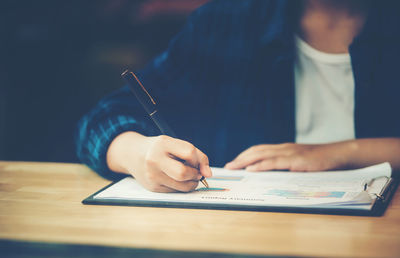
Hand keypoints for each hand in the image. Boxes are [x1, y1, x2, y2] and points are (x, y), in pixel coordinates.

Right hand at [107, 132, 211, 191]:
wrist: (132, 155)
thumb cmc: (160, 149)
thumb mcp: (175, 144)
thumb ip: (196, 155)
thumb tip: (208, 174)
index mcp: (162, 144)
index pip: (189, 152)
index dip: (199, 160)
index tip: (198, 163)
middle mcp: (154, 160)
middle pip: (183, 173)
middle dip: (195, 175)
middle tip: (195, 172)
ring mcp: (152, 175)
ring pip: (182, 186)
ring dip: (192, 183)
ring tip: (188, 176)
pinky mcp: (153, 188)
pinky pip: (176, 191)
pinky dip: (181, 186)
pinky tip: (175, 179)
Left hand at [224, 143, 350, 171]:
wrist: (338, 155)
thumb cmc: (320, 161)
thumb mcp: (299, 162)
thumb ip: (286, 166)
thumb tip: (271, 174)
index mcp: (283, 149)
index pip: (259, 150)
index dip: (245, 156)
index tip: (234, 162)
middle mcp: (283, 148)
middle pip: (256, 151)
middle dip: (240, 158)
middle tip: (228, 166)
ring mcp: (289, 153)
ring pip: (261, 154)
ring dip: (245, 161)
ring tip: (234, 167)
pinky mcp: (295, 160)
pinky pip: (274, 162)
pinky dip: (260, 165)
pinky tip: (251, 169)